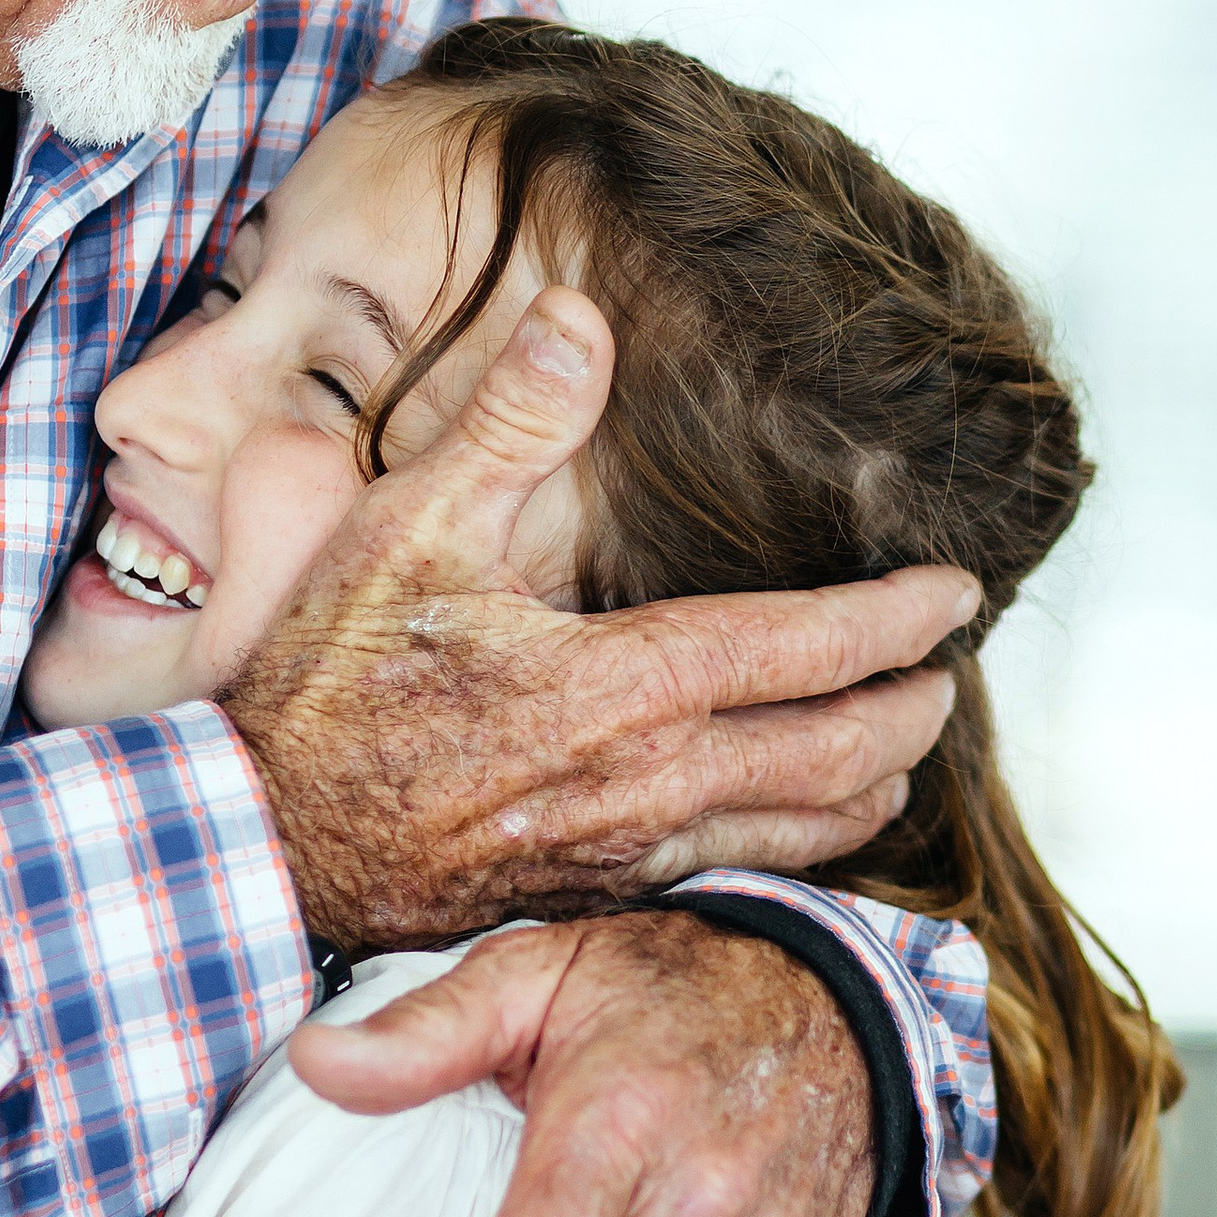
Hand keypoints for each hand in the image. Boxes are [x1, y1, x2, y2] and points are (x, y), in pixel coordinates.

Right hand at [220, 289, 973, 953]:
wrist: (259, 843)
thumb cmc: (322, 688)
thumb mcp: (404, 529)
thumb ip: (509, 423)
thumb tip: (584, 320)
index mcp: (619, 685)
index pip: (805, 648)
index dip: (897, 619)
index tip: (957, 592)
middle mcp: (644, 782)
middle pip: (833, 754)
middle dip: (908, 712)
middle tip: (948, 675)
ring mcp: (622, 852)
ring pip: (797, 832)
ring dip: (867, 786)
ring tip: (902, 751)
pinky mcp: (589, 897)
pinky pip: (733, 876)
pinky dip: (795, 846)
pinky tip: (799, 827)